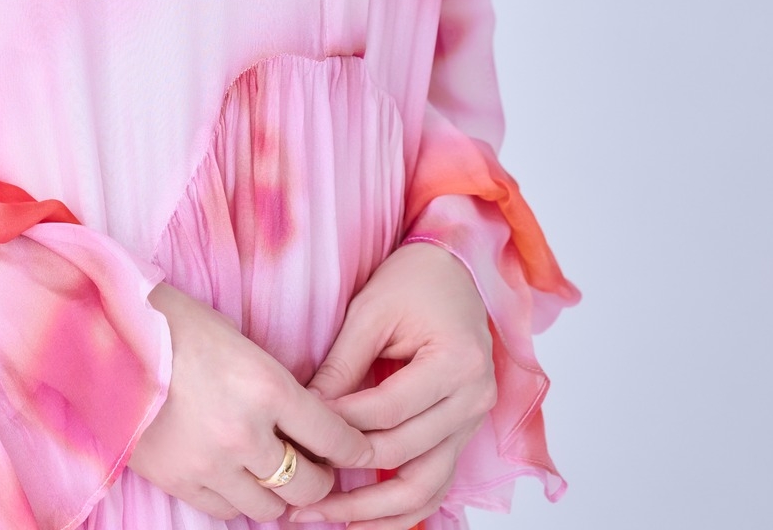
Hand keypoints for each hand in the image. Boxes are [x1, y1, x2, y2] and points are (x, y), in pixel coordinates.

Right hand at [128, 282, 374, 521]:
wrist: (106, 338)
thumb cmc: (176, 324)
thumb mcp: (238, 340)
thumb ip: (272, 382)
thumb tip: (301, 416)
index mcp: (267, 386)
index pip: (333, 435)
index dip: (355, 448)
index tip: (363, 452)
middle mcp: (246, 432)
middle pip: (308, 483)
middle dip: (321, 478)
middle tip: (320, 467)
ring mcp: (212, 463)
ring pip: (270, 507)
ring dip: (280, 494)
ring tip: (276, 475)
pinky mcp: (181, 481)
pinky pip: (227, 511)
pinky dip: (239, 500)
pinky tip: (237, 479)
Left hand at [286, 244, 495, 527]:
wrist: (453, 268)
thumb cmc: (414, 280)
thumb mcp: (371, 310)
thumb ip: (342, 365)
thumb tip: (306, 414)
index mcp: (457, 362)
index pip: (388, 409)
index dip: (340, 423)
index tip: (298, 432)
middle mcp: (474, 399)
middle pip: (407, 456)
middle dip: (351, 478)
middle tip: (301, 489)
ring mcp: (473, 421)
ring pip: (427, 487)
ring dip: (377, 513)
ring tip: (328, 519)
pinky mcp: (463, 432)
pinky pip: (435, 482)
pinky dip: (401, 508)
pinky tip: (363, 520)